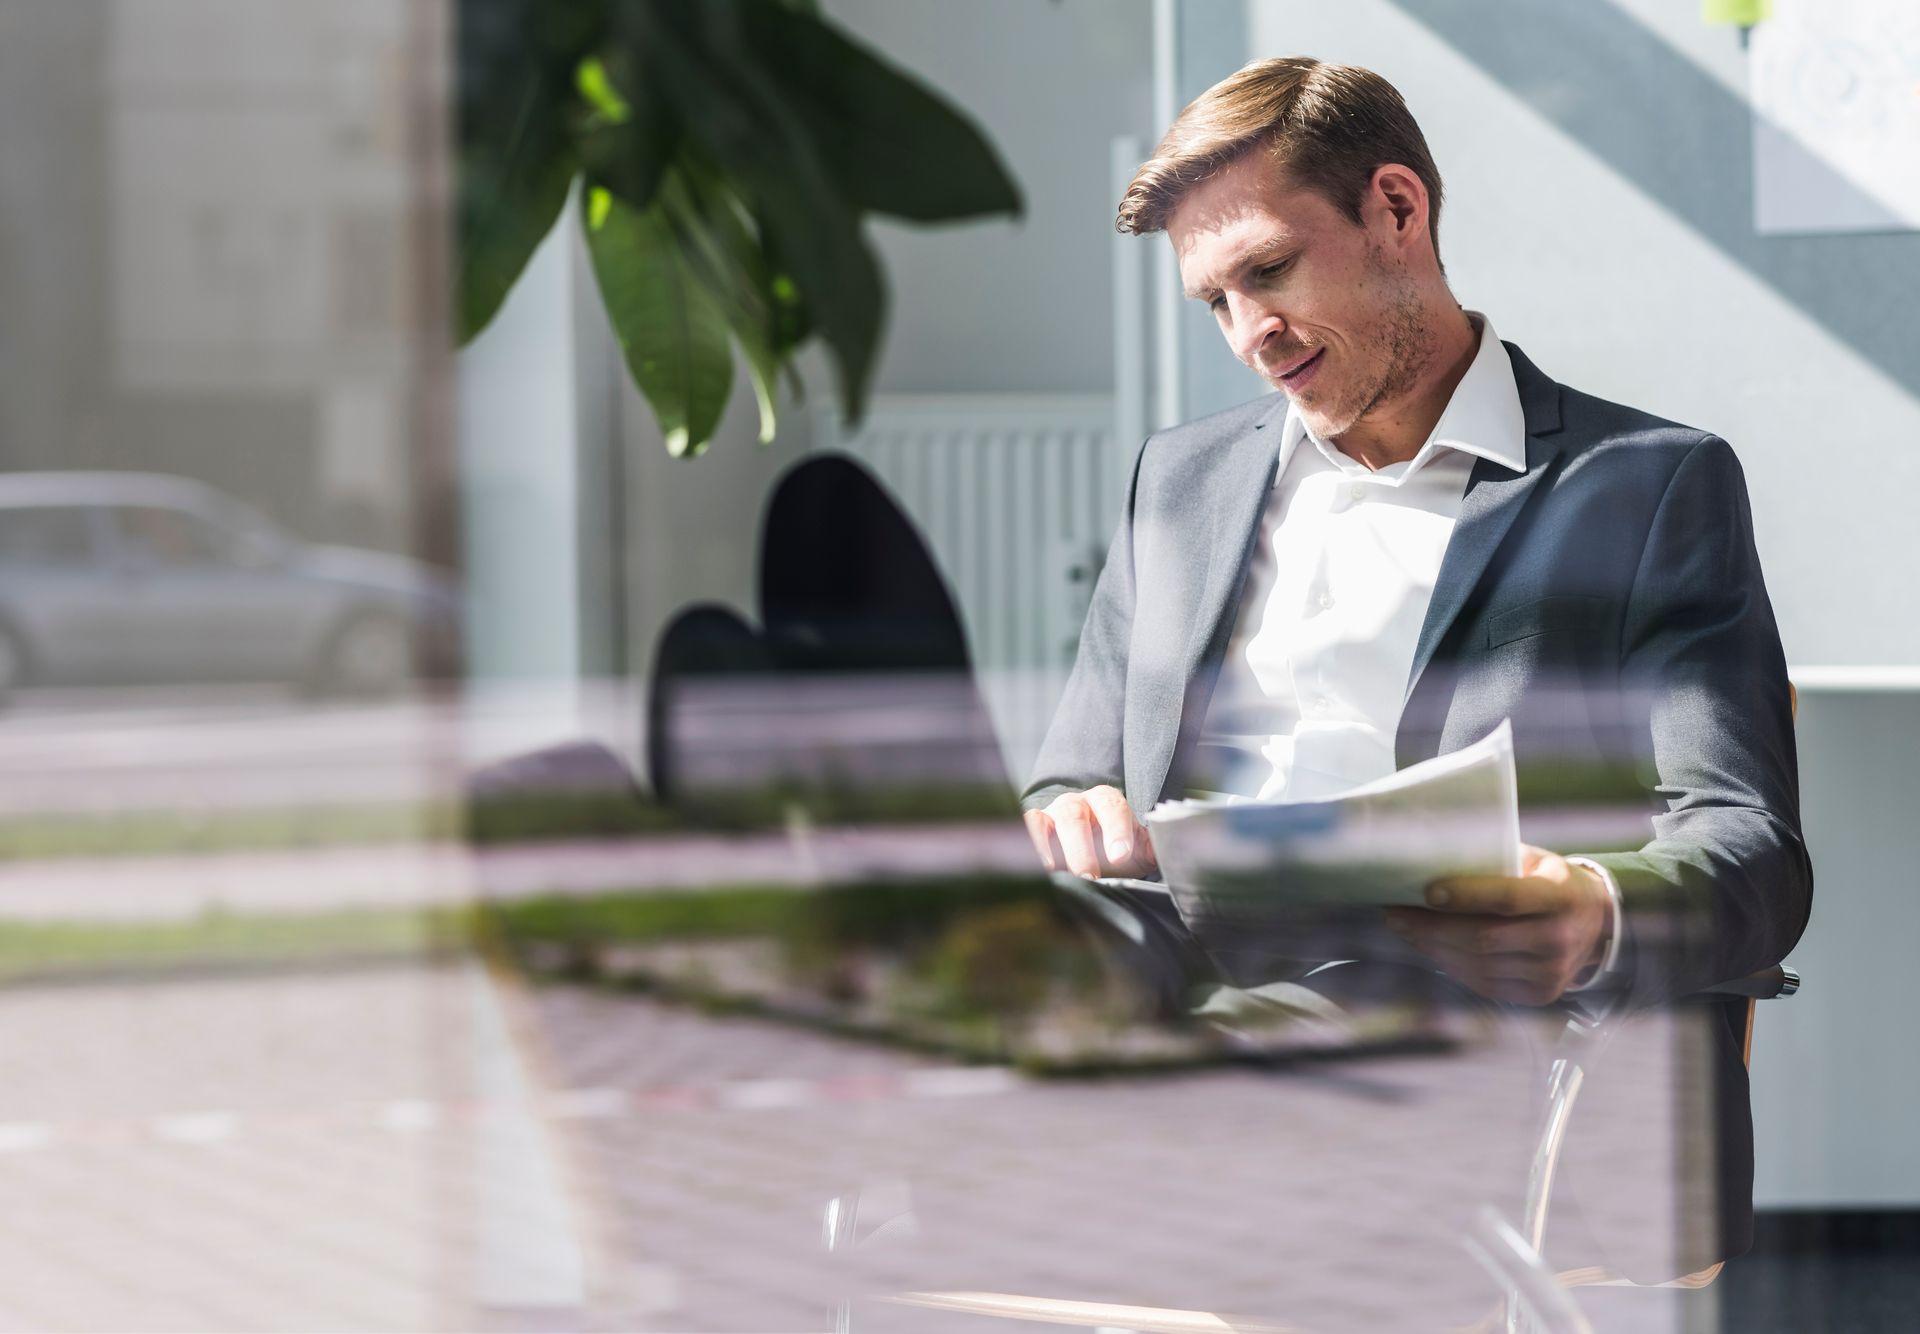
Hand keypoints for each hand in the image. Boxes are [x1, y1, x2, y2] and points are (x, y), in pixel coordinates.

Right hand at [1023, 785, 1158, 878]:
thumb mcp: (1138, 850)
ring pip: (1047, 821)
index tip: (1120, 855)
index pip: (1113, 807)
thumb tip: (1173, 852)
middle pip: (1076, 815)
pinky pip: (1027, 829)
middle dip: (1082, 846)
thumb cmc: (1115, 851)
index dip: (1117, 830)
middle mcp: (1078, 803)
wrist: (1090, 854)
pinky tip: (1039, 870)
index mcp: (1107, 802)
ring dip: (1051, 849)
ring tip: (1060, 876)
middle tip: (1088, 875)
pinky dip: (1030, 845)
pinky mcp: (1033, 828)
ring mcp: (1052, 814)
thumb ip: (1154, 848)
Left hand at [1384, 844, 1611, 1004]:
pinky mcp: (1538, 994)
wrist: (1595, 924)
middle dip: (1431, 928)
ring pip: (1476, 964)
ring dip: (1433, 947)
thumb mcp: (1533, 861)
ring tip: (1405, 929)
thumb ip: (1493, 863)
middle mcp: (1559, 939)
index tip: (1426, 891)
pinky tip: (1430, 947)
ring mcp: (1550, 972)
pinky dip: (1450, 964)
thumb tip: (1430, 862)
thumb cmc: (1549, 882)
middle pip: (1483, 938)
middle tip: (1395, 914)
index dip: (1466, 896)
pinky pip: (1482, 982)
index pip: (1507, 899)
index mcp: (1561, 897)